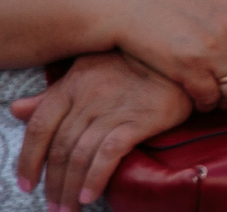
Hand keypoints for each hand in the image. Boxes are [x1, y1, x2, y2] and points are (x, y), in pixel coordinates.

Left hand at [11, 51, 190, 207]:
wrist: (180, 58)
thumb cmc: (132, 65)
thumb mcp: (88, 71)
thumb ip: (53, 94)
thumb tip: (16, 110)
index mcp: (73, 84)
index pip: (39, 126)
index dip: (28, 159)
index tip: (28, 183)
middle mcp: (89, 96)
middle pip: (60, 148)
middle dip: (54, 183)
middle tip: (53, 205)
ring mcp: (114, 107)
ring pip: (80, 155)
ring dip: (71, 188)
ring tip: (70, 207)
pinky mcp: (140, 118)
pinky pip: (109, 153)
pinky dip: (96, 177)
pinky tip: (91, 195)